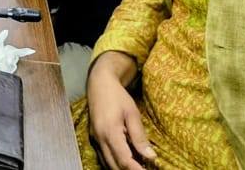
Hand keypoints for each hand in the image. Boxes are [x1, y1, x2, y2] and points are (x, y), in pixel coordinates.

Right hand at [87, 52, 154, 169]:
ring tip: (137, 167)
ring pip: (107, 163)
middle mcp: (100, 138)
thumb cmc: (117, 96)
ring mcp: (95, 139)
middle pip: (114, 165)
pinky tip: (127, 161)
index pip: (124, 160)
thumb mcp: (132, 113)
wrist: (99, 84)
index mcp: (110, 132)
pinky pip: (104, 156)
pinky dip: (115, 162)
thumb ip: (140, 136)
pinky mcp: (94, 137)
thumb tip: (150, 156)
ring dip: (121, 168)